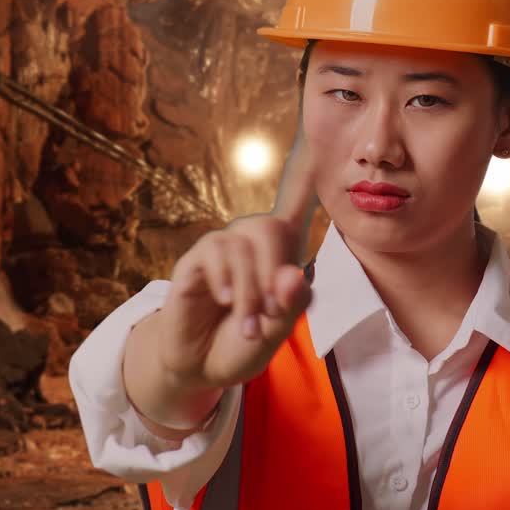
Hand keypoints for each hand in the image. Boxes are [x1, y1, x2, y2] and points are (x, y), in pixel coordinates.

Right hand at [152, 124, 318, 391]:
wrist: (203, 366)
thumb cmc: (244, 342)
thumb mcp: (276, 331)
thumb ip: (290, 304)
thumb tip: (293, 274)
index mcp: (278, 252)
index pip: (294, 204)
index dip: (304, 175)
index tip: (315, 144)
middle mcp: (249, 241)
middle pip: (270, 227)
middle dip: (274, 272)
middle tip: (271, 314)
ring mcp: (220, 249)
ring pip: (243, 245)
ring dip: (251, 291)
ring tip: (250, 327)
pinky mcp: (194, 262)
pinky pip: (215, 253)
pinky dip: (228, 280)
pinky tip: (227, 301)